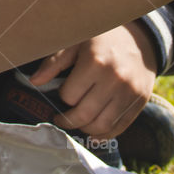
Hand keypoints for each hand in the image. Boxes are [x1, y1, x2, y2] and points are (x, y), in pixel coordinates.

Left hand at [29, 22, 157, 138]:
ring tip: (77, 122)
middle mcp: (115, 78)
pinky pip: (120, 127)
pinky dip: (105, 135)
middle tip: (60, 118)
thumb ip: (54, 62)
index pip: (69, 96)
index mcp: (96, 61)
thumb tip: (34, 82)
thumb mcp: (76, 43)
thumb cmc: (101, 39)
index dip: (62, 95)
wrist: (139, 38)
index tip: (63, 91)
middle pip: (84, 115)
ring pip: (102, 126)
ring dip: (85, 129)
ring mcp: (130, 91)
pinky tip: (94, 131)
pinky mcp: (140, 101)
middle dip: (68, 120)